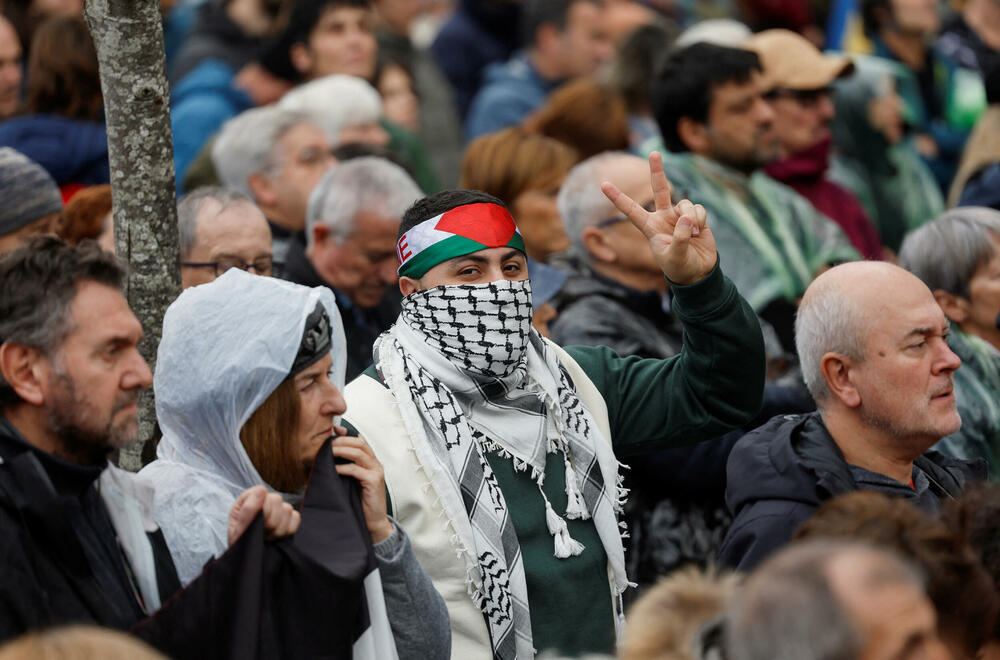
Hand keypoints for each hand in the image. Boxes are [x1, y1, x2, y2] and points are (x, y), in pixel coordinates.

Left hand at [227, 485, 300, 545]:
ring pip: (288, 510)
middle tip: (262, 534)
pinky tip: (277, 537)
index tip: (257, 526)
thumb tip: (262, 490)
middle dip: (271, 522)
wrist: (248, 559)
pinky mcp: (289, 519)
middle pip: (278, 500)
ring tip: (267, 537)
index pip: (264, 493)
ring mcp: (277, 509)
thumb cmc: (240, 544)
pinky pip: (296, 518)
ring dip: (278, 529)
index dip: (263, 512)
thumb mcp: (238, 530)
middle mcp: (264, 500)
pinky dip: (289, 530)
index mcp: (248, 499)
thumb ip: (248, 510)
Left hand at [331, 427, 392, 543]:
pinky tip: (334, 469)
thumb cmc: (361, 502)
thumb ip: (346, 468)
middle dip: (342, 440)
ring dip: (342, 450)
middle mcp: (376, 464)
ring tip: (328, 452)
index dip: (347, 434)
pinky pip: (356, 469)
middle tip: (327, 442)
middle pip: (359, 443)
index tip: (333, 430)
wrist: (373, 522)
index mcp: (371, 462)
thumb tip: (329, 458)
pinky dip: (343, 467)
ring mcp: (376, 472)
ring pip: (359, 453)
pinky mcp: (374, 481)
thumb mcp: (353, 481)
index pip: (360, 441)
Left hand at [601, 151, 716, 284]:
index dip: (617, 198)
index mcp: (650, 228)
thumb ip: (679, 239)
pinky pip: (699, 209)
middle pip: (660, 189)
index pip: (631, 210)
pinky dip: (701, 219)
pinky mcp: (695, 217)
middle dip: (657, 171)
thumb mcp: (675, 257)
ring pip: (685, 203)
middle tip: (653, 153)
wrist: (698, 272)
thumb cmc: (680, 268)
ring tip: (694, 234)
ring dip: (692, 217)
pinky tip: (701, 232)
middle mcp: (663, 217)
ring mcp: (679, 216)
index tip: (603, 184)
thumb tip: (687, 218)